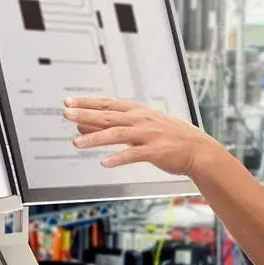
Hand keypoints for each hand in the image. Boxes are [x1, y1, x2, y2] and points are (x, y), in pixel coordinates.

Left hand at [62, 96, 220, 176]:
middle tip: (66, 113)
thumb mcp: (143, 126)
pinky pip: (134, 154)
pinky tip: (105, 162)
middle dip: (86, 114)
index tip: (69, 102)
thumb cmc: (169, 137)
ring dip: (96, 138)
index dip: (88, 102)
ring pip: (118, 134)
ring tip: (77, 142)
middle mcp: (142, 120)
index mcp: (139, 112)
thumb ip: (115, 126)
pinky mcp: (155, 151)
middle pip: (109, 116)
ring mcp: (149, 135)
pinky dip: (119, 158)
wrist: (197, 149)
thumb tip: (85, 124)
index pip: (109, 104)